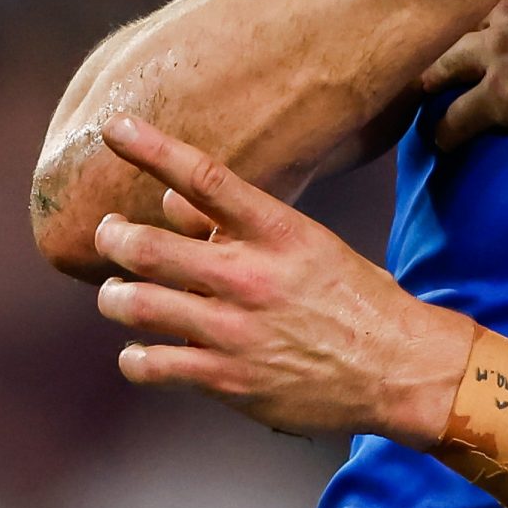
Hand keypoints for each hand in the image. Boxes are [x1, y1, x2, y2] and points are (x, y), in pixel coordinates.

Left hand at [91, 116, 475, 450]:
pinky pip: (151, 365)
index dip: (153, 149)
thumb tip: (174, 199)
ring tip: (117, 295)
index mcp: (279, 233)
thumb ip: (240, 225)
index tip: (116, 127)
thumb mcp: (309, 246)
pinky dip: (135, 357)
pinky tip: (141, 353)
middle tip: (110, 234)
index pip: (205, 180)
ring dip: (114, 297)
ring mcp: (235, 331)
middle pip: (149, 247)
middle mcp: (251, 277)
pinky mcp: (228, 380)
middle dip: (114, 237)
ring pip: (137, 305)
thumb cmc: (355, 300)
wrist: (398, 368)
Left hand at [424, 8, 507, 153]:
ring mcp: (503, 47)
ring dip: (427, 74)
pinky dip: (443, 133)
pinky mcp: (502, 98)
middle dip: (438, 16)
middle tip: (422, 27)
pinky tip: (439, 145)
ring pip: (442, 60)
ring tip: (417, 86)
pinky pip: (454, 119)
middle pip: (457, 4)